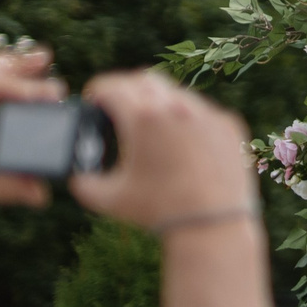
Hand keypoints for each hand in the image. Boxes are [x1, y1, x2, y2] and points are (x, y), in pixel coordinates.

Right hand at [68, 72, 256, 231]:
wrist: (212, 226)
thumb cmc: (157, 212)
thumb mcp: (108, 199)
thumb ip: (83, 182)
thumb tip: (77, 175)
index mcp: (142, 117)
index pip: (111, 86)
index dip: (96, 90)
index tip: (93, 98)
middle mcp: (176, 106)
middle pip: (143, 80)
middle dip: (126, 87)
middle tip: (118, 103)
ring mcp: (207, 113)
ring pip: (177, 92)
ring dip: (159, 100)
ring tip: (150, 120)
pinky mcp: (229, 124)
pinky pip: (204, 111)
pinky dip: (188, 118)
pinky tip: (182, 137)